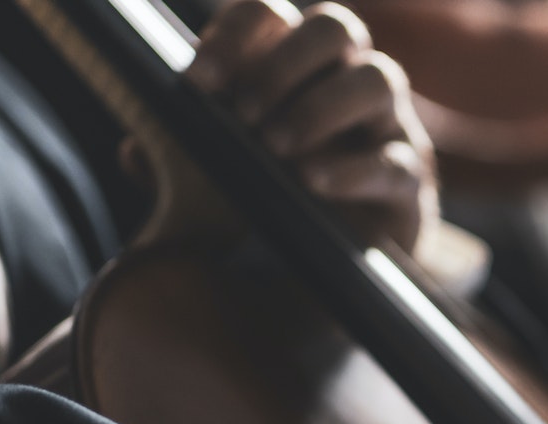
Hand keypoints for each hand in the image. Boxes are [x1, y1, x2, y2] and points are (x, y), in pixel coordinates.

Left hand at [188, 0, 437, 251]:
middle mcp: (349, 81)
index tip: (200, 82)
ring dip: (320, 107)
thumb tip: (137, 149)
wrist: (335, 274)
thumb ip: (181, 157)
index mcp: (299, 65)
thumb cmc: (274, 205)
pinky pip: (394, 161)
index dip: (236, 34)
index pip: (271, 15)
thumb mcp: (217, 176)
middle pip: (337, 27)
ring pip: (379, 78)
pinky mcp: (410, 183)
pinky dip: (351, 167)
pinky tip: (311, 182)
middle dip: (284, 64)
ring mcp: (389, 127)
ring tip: (276, 149)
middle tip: (244, 115)